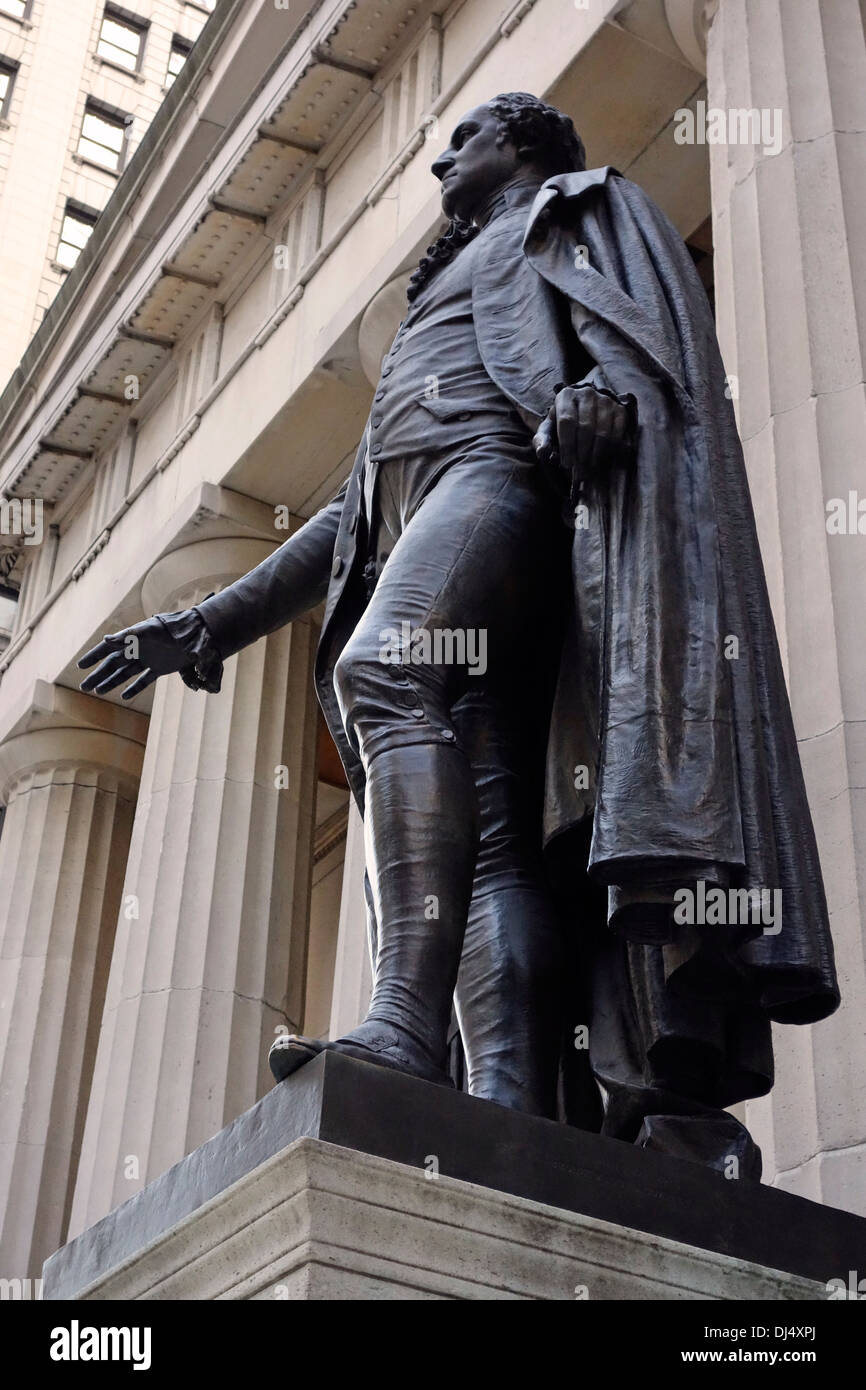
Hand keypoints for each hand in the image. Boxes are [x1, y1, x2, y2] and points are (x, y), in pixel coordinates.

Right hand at [78, 615, 192, 699]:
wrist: (195, 634)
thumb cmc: (171, 628)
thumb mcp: (149, 631)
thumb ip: (128, 636)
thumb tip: (106, 640)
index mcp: (132, 639)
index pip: (108, 649)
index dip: (94, 656)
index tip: (80, 666)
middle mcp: (138, 650)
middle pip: (113, 665)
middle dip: (98, 675)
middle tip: (84, 687)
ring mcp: (148, 660)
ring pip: (125, 673)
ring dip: (111, 682)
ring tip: (97, 691)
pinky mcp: (160, 668)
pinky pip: (144, 680)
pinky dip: (134, 688)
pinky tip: (123, 696)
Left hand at [533, 383, 637, 479]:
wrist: (585, 407)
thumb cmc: (563, 422)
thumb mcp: (549, 428)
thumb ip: (542, 440)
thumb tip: (541, 452)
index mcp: (566, 396)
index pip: (567, 422)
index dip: (567, 445)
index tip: (567, 464)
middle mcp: (587, 394)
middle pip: (586, 428)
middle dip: (582, 453)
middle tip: (580, 472)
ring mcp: (605, 400)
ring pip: (602, 432)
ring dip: (596, 454)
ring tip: (590, 469)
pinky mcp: (619, 409)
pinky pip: (617, 433)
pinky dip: (610, 450)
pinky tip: (603, 460)